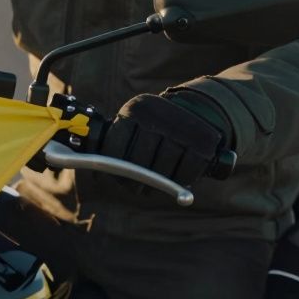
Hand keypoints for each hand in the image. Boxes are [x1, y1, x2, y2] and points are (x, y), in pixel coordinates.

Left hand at [97, 93, 226, 186]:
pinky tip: (176, 179)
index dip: (113, 168)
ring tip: (155, 184)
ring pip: (161, 171)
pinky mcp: (203, 142)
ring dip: (158, 184)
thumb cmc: (155, 125)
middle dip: (135, 181)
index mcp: (135, 109)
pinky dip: (180, 181)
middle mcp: (157, 116)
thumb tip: (95, 170)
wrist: (198, 109)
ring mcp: (182, 128)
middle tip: (136, 189)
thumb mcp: (134, 122)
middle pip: (138, 163)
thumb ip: (116, 143)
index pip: (115, 147)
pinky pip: (185, 173)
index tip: (114, 177)